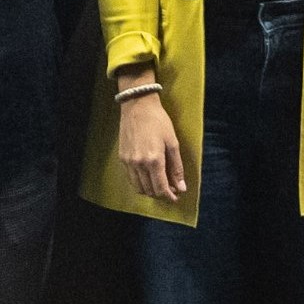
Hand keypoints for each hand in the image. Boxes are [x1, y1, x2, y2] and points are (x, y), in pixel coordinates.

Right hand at [115, 84, 189, 203]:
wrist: (138, 106)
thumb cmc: (158, 121)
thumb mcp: (173, 142)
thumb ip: (177, 167)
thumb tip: (181, 187)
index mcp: (154, 160)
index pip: (161, 188)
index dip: (170, 196)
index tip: (176, 197)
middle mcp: (139, 164)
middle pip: (150, 190)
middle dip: (161, 194)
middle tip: (171, 190)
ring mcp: (129, 162)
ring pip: (139, 187)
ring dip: (150, 190)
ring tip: (159, 184)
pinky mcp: (122, 158)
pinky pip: (131, 178)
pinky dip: (140, 183)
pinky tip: (147, 177)